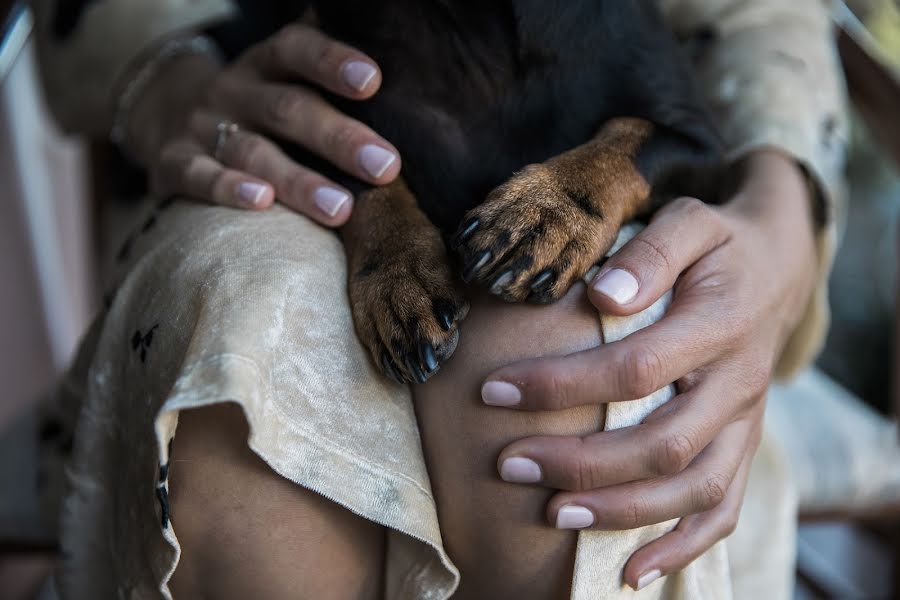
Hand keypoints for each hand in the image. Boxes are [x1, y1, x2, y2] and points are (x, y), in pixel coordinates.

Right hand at [125, 23, 400, 225]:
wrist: (163, 111)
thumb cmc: (256, 101)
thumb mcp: (282, 75)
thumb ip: (324, 71)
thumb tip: (393, 54)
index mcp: (266, 64)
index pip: (297, 50)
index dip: (332, 62)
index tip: (373, 81)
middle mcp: (235, 91)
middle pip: (287, 109)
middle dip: (339, 138)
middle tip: (386, 166)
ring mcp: (203, 127)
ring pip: (253, 152)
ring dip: (299, 181)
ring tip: (340, 208)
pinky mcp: (173, 163)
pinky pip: (198, 176)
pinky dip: (227, 189)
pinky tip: (261, 202)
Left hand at [480, 152, 817, 588]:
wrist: (777, 267)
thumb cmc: (716, 244)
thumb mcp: (688, 221)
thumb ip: (648, 254)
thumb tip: (600, 294)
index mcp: (720, 324)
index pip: (635, 368)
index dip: (561, 385)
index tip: (492, 391)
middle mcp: (738, 383)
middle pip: (662, 442)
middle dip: (579, 461)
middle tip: (507, 465)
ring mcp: (746, 423)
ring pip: (692, 487)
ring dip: (620, 510)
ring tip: (551, 514)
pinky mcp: (744, 446)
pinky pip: (721, 510)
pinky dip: (679, 546)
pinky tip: (630, 570)